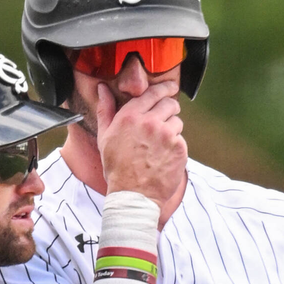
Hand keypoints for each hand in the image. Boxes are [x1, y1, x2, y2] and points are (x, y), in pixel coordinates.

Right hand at [97, 79, 186, 207]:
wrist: (133, 195)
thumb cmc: (116, 167)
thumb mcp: (104, 137)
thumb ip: (105, 109)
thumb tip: (102, 88)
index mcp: (130, 116)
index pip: (153, 93)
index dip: (164, 89)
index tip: (170, 88)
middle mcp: (150, 122)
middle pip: (170, 103)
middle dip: (169, 108)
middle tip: (165, 119)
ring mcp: (167, 135)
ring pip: (177, 122)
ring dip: (171, 129)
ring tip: (159, 145)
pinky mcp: (179, 149)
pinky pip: (181, 139)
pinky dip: (175, 146)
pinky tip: (163, 157)